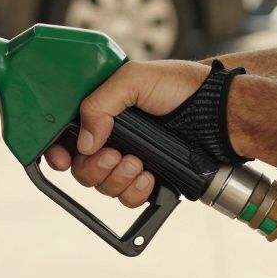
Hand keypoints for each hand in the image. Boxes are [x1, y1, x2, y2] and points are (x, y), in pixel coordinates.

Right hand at [43, 59, 209, 206]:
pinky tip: (149, 175)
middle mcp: (112, 137)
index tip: (61, 159)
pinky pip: (127, 198)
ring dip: (118, 178)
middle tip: (114, 156)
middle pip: (81, 168)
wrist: (219, 113)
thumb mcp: (134, 79)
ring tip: (138, 163)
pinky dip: (135, 191)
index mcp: (102, 110)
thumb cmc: (182, 87)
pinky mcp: (148, 178)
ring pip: (103, 186)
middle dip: (94, 166)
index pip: (66, 136)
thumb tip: (83, 142)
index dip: (58, 151)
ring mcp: (129, 159)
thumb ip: (100, 103)